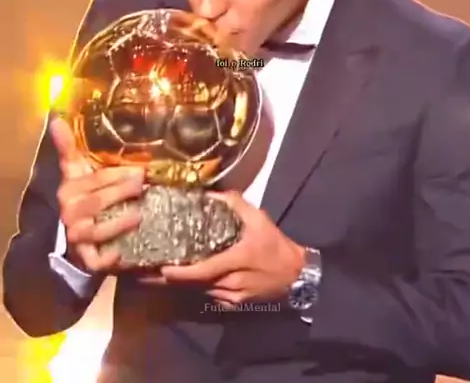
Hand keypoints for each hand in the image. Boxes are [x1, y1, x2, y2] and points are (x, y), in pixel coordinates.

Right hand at [51, 117, 143, 272]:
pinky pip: (94, 260)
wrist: (77, 234)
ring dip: (119, 222)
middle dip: (122, 192)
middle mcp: (70, 212)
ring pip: (95, 230)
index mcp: (69, 188)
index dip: (119, 174)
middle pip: (97, 202)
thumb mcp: (76, 171)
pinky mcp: (85, 257)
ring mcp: (76, 236)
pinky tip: (121, 252)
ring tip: (140, 215)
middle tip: (144, 185)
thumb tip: (56, 118)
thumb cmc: (83, 195)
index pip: (96, 179)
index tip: (141, 169)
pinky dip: (107, 259)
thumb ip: (69, 147)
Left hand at [161, 191, 305, 307]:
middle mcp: (231, 283)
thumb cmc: (275, 244)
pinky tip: (181, 278)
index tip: (161, 269)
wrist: (295, 275)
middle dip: (171, 279)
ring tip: (157, 273)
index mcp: (237, 260)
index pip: (204, 271)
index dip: (181, 273)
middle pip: (196, 284)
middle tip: (146, 271)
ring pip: (200, 291)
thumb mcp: (259, 218)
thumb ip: (234, 203)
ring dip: (181, 283)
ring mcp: (231, 296)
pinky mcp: (233, 304)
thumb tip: (209, 193)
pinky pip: (208, 295)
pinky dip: (194, 287)